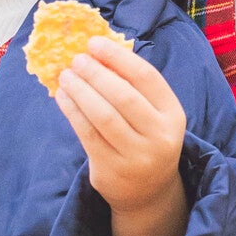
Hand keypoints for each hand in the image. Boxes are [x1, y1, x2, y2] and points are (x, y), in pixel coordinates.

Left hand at [52, 36, 190, 235]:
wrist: (147, 192)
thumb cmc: (146, 140)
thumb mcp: (153, 115)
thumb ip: (133, 87)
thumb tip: (97, 51)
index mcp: (173, 115)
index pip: (146, 78)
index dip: (118, 57)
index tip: (94, 43)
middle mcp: (159, 137)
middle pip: (123, 96)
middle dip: (95, 73)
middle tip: (76, 59)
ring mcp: (136, 156)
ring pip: (102, 115)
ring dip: (80, 91)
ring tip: (65, 76)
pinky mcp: (111, 170)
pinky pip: (87, 134)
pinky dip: (72, 112)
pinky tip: (62, 97)